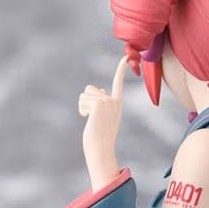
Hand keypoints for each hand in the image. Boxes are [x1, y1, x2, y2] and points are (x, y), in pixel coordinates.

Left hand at [79, 55, 129, 185]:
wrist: (100, 149)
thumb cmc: (98, 138)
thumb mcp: (101, 116)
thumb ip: (100, 101)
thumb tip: (96, 87)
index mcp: (116, 104)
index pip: (117, 83)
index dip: (121, 69)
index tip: (126, 57)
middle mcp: (114, 101)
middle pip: (90, 88)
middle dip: (86, 101)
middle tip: (93, 119)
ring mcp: (107, 102)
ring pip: (84, 94)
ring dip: (83, 106)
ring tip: (91, 121)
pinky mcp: (99, 104)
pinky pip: (82, 101)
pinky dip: (82, 110)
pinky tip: (89, 121)